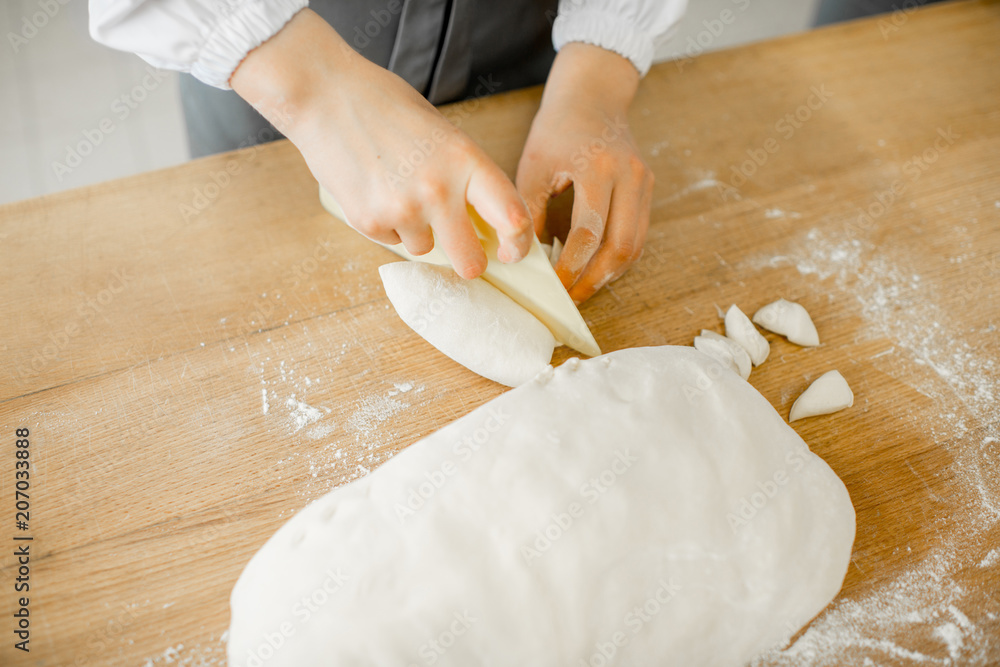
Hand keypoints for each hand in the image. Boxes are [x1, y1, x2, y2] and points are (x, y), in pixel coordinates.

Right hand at [231, 9, 532, 278]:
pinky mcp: (369, 223)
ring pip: (426, 250)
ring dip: (419, 231)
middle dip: (470, 261)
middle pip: (471, 261)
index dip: (518, 244)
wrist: (324, 95)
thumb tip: (488, 223)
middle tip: (465, 250)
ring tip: (397, 188)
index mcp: (465, 160)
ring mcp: (402, 210)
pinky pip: (392, 242)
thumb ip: (467, 177)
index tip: (513, 250)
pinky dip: (388, 225)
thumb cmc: (386, 107)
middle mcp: (438, 190)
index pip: (512, 217)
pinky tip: (374, 189)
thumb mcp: (443, 134)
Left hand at [517, 43, 652, 302]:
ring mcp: (643, 182)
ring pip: (635, 245)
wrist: (592, 95)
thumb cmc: (556, 129)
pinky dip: (619, 256)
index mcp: (597, 167)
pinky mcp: (648, 188)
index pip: (588, 232)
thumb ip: (529, 210)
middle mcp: (628, 175)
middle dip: (595, 278)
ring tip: (583, 288)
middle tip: (570, 296)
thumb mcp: (533, 165)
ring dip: (610, 273)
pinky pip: (639, 234)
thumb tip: (525, 256)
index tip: (554, 285)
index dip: (571, 265)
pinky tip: (597, 267)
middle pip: (621, 246)